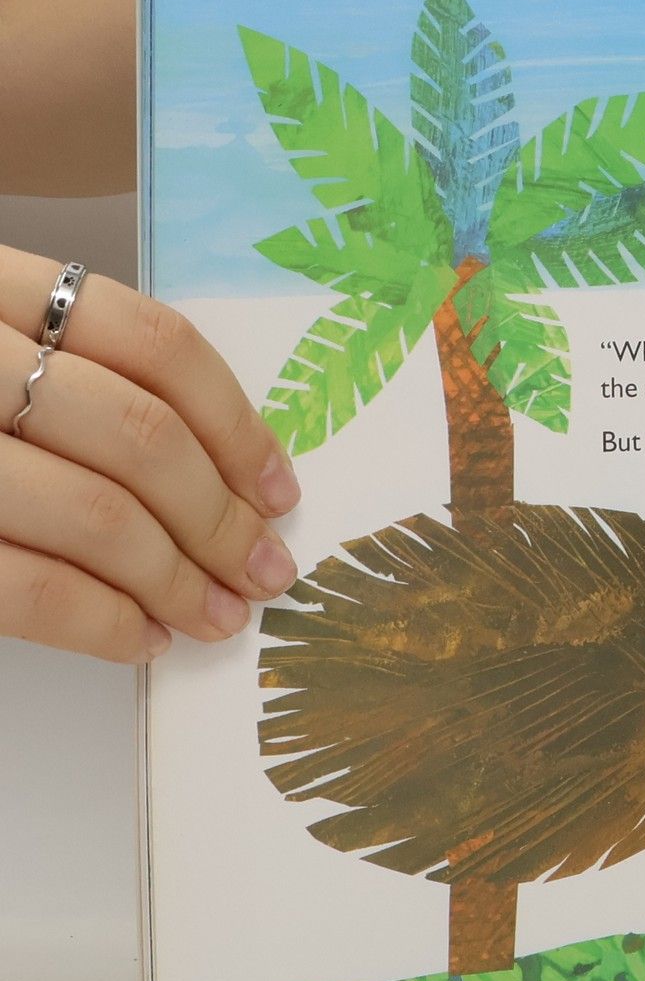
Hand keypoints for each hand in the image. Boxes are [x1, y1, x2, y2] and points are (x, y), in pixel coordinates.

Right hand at [0, 246, 301, 661]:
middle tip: (266, 571)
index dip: (236, 423)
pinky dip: (102, 623)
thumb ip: (72, 377)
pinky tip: (139, 639)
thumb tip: (226, 473)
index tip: (280, 487)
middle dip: (222, 519)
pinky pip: (27, 585)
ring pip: (96, 513)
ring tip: (217, 615)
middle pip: (140, 437)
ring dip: (179, 580)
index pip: (152, 342)